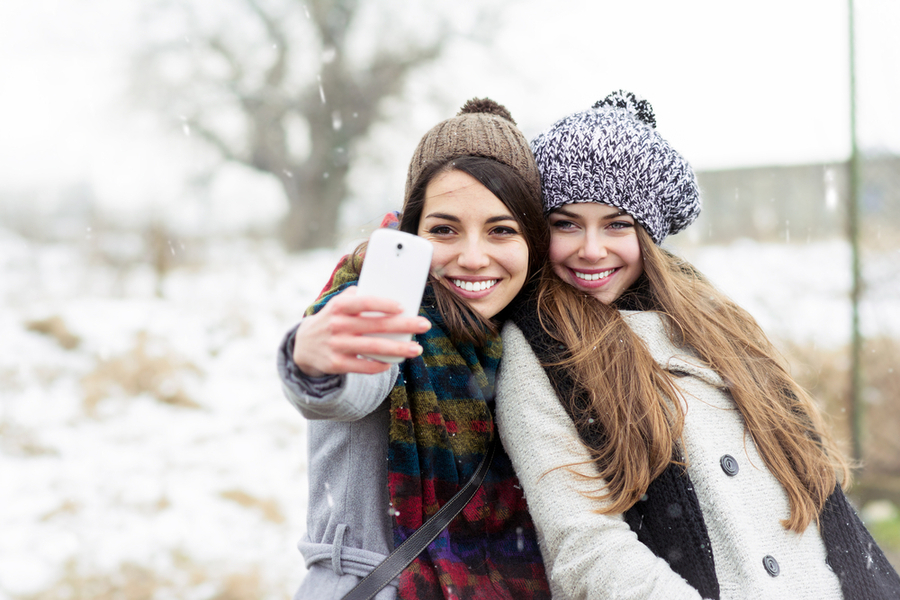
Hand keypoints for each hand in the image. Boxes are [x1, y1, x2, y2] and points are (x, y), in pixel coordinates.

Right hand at [292, 287, 431, 376]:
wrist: (303, 345)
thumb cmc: (332, 320)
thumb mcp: (338, 304)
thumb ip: (358, 297)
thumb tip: (388, 292)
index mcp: (339, 306)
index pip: (363, 302)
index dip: (382, 304)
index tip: (403, 306)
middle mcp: (337, 325)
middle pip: (376, 326)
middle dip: (404, 325)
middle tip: (425, 325)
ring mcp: (336, 346)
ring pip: (373, 348)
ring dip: (398, 349)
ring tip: (417, 349)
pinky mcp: (336, 364)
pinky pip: (362, 366)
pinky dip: (378, 365)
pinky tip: (392, 362)